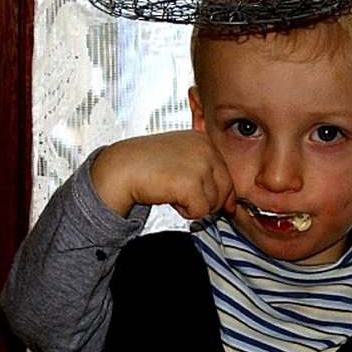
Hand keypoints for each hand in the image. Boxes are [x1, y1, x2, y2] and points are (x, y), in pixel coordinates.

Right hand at [89, 132, 235, 219]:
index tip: (194, 192)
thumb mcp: (182, 160)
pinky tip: (169, 196)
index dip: (214, 192)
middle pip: (225, 191)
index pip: (227, 176)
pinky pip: (200, 211)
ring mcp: (200, 165)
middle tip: (180, 193)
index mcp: (205, 140)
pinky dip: (184, 211)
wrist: (121, 168)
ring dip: (192, 205)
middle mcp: (206, 149)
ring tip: (171, 190)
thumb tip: (230, 203)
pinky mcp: (191, 183)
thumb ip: (206, 175)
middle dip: (205, 200)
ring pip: (213, 204)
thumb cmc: (147, 165)